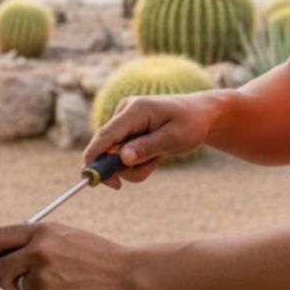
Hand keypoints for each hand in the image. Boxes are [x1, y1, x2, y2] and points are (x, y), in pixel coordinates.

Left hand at [0, 222, 135, 289]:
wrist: (127, 276)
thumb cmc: (102, 256)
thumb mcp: (69, 235)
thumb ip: (40, 240)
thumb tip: (11, 253)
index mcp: (44, 232)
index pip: (0, 237)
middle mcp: (38, 252)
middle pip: (0, 267)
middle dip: (3, 277)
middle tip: (14, 281)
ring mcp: (42, 278)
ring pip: (20, 288)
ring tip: (62, 283)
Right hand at [84, 92, 218, 188]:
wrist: (200, 115)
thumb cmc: (191, 124)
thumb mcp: (175, 138)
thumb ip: (148, 148)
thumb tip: (122, 158)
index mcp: (136, 110)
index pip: (106, 135)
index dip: (94, 157)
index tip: (90, 179)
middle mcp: (125, 111)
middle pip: (106, 148)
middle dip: (123, 167)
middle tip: (149, 169)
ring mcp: (123, 119)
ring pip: (114, 155)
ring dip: (134, 166)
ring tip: (158, 158)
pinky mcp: (125, 129)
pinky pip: (121, 153)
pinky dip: (135, 161)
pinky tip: (153, 155)